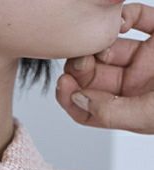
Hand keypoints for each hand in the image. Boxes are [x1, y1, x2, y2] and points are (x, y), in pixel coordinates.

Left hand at [55, 2, 153, 133]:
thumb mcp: (145, 115)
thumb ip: (108, 110)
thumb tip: (75, 98)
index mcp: (129, 109)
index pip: (88, 107)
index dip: (71, 97)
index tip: (64, 84)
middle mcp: (136, 84)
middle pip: (95, 74)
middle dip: (82, 66)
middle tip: (78, 58)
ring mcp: (150, 57)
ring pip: (112, 46)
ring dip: (100, 40)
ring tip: (101, 36)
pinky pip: (140, 19)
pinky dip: (127, 15)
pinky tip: (122, 18)